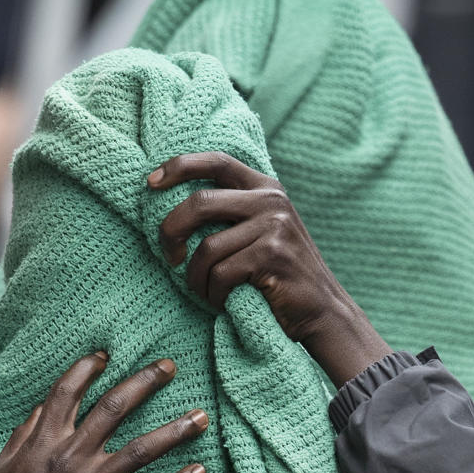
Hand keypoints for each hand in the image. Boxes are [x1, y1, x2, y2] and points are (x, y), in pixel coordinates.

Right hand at [0, 352, 208, 472]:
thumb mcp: (2, 467)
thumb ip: (25, 435)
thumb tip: (42, 409)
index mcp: (42, 441)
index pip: (67, 391)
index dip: (87, 368)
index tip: (106, 356)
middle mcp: (70, 456)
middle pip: (115, 407)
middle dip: (145, 382)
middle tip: (169, 366)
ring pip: (142, 449)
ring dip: (176, 430)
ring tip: (201, 417)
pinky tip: (198, 472)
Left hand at [151, 152, 391, 385]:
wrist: (323, 311)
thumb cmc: (279, 275)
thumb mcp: (262, 230)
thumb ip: (232, 211)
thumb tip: (171, 205)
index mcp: (265, 187)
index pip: (216, 161)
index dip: (178, 167)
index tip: (150, 183)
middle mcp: (272, 200)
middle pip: (200, 202)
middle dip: (171, 231)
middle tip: (169, 256)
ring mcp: (275, 227)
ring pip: (207, 249)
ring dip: (196, 279)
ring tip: (206, 292)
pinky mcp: (272, 257)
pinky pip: (221, 274)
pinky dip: (214, 295)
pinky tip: (223, 302)